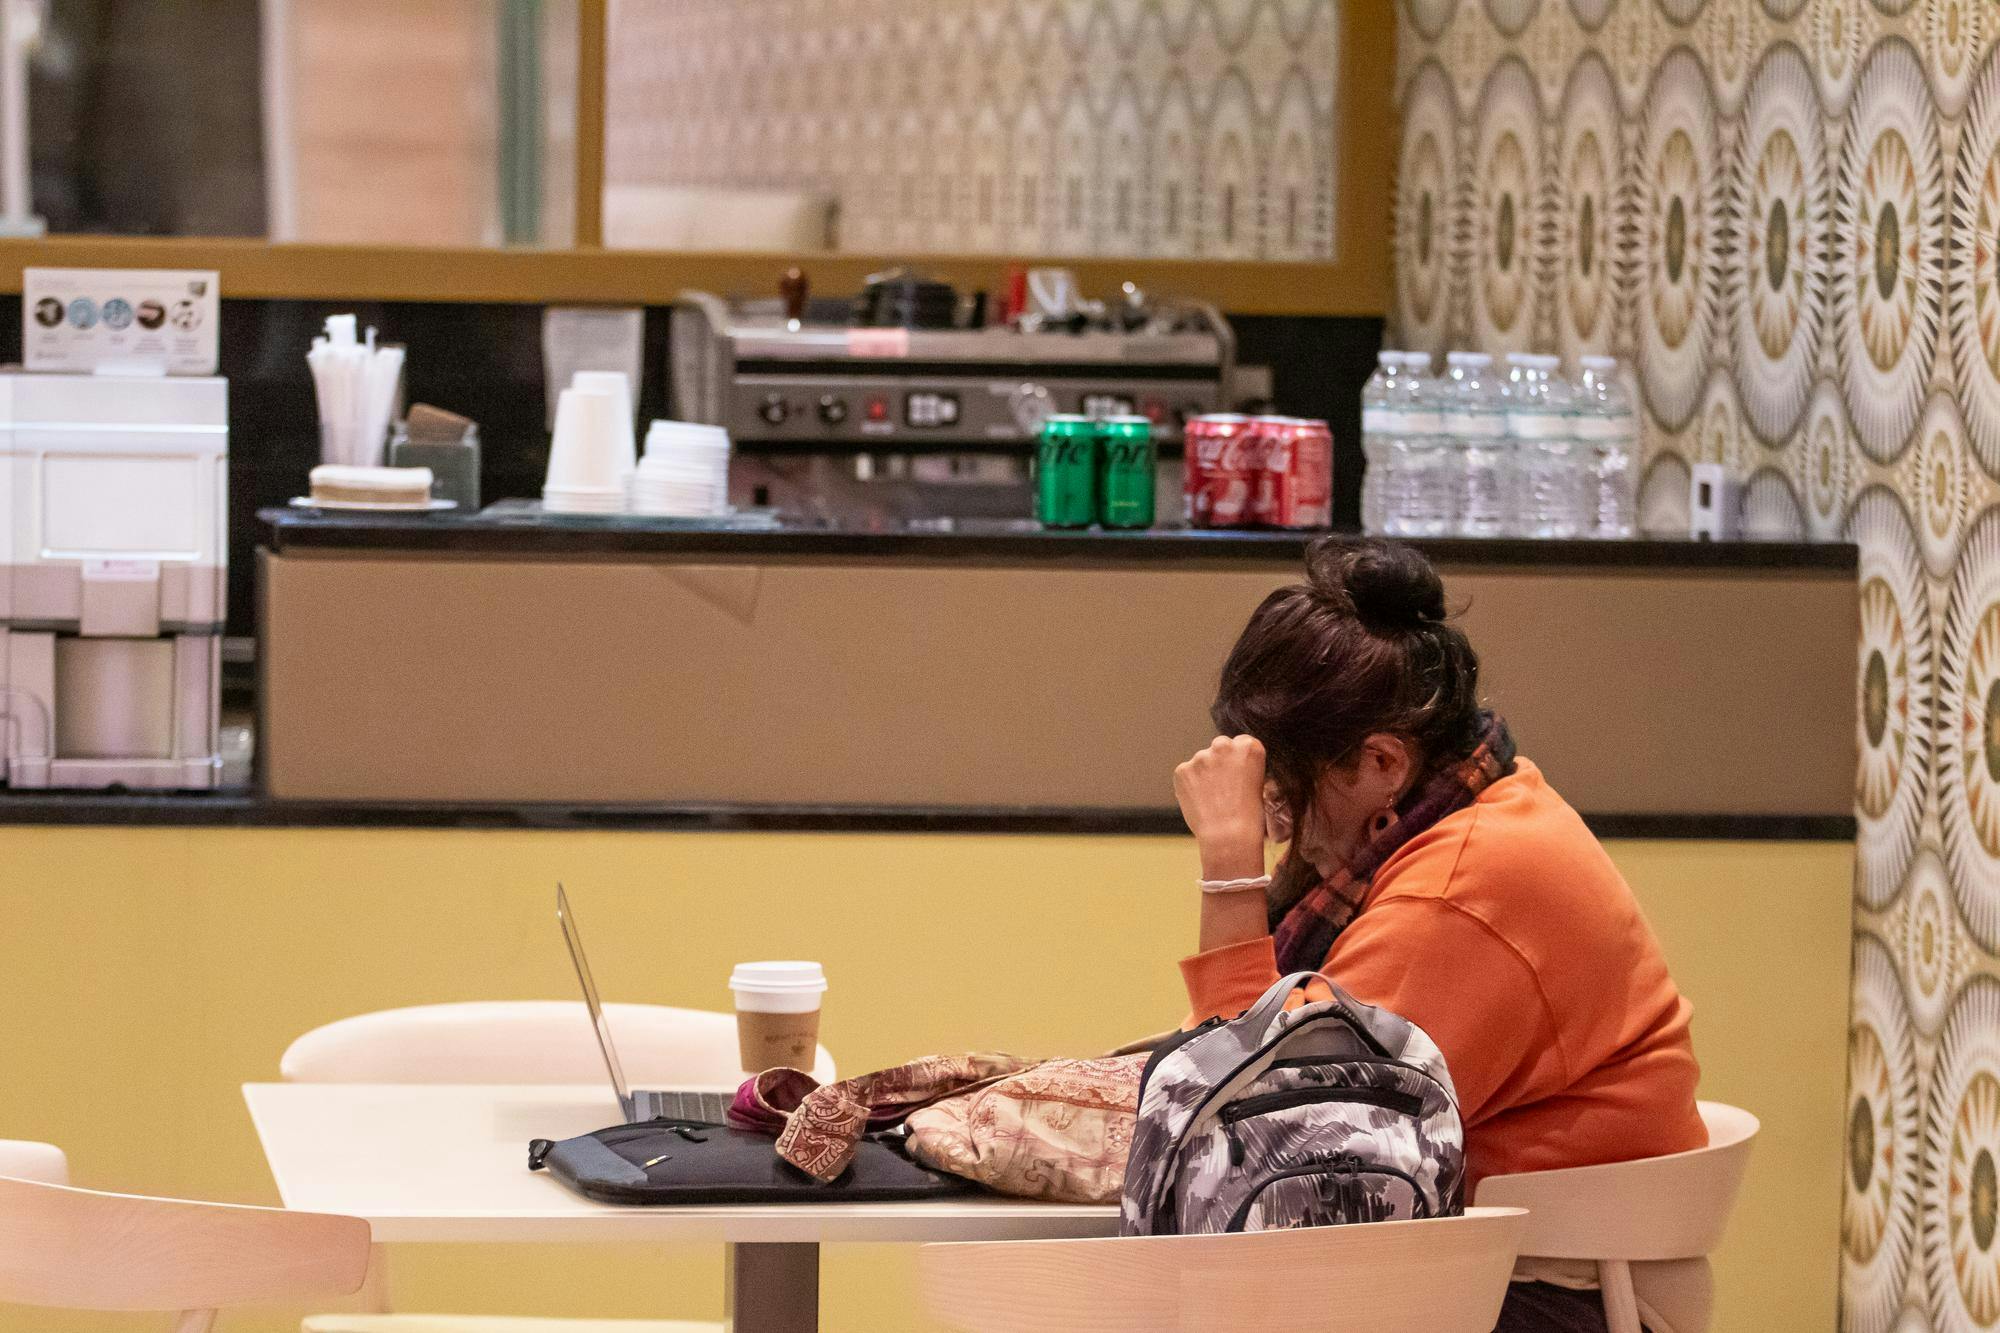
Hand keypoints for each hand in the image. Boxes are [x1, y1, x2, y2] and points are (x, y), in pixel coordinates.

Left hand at [1174, 735, 1268, 880]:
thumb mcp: (1259, 784)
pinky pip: (1186, 774)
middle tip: (1223, 787)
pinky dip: (1190, 785)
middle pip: (1220, 746)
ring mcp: (1201, 757)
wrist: (1229, 836)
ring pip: (1201, 761)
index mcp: (1249, 747)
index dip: (1238, 761)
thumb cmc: (1249, 817)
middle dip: (1220, 761)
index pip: (1241, 743)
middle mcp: (1224, 746)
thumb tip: (1230, 767)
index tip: (1237, 774)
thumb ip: (1243, 767)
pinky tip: (1200, 802)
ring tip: (1212, 800)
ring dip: (1204, 774)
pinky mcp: (1182, 769)